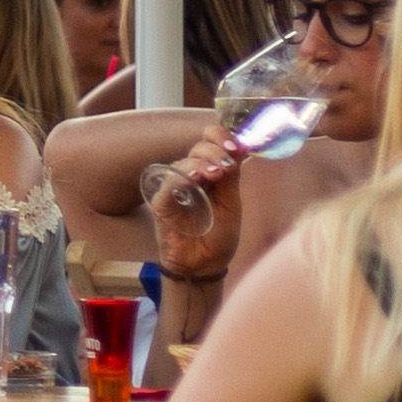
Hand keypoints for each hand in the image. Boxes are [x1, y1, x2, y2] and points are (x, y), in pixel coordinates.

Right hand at [140, 139, 243, 280]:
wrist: (206, 265)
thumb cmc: (218, 235)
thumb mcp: (231, 201)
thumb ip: (232, 175)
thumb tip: (241, 146)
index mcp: (207, 171)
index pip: (209, 141)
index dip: (221, 137)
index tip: (236, 145)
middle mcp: (189, 174)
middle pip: (198, 148)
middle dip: (216, 151)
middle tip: (227, 164)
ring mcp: (173, 187)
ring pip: (184, 161)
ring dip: (203, 162)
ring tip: (216, 172)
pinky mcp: (161, 203)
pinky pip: (169, 183)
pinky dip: (182, 177)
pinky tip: (195, 177)